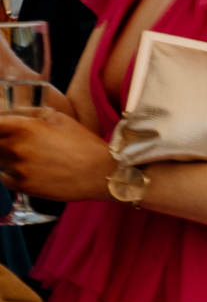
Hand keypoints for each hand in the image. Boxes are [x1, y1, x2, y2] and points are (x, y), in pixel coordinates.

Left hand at [0, 108, 116, 201]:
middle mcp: (16, 148)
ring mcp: (18, 169)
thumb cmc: (84, 144)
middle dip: (2, 141)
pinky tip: (25, 170)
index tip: (2, 128)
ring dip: (5, 157)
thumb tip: (25, 115)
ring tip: (26, 157)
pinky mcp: (23, 186)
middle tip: (18, 144)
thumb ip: (38, 115)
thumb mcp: (62, 120)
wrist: (100, 174)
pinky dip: (9, 174)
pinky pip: (4, 178)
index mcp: (24, 128)